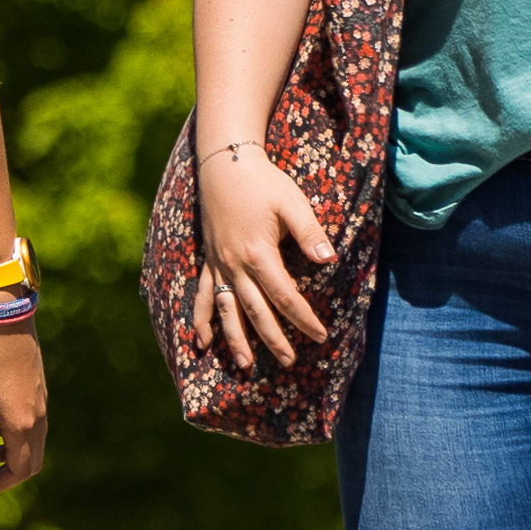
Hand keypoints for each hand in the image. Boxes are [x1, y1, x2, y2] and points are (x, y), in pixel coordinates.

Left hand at [0, 322, 48, 493]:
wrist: (8, 322)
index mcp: (22, 426)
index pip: (17, 471)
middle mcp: (38, 420)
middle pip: (30, 465)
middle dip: (6, 476)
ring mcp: (42, 407)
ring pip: (33, 447)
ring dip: (11, 458)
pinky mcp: (39, 395)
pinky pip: (33, 430)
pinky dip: (16, 441)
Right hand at [182, 135, 335, 371]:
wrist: (224, 163)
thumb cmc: (263, 182)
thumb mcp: (292, 203)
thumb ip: (310, 233)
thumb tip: (329, 260)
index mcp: (258, 253)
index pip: (284, 295)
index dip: (303, 318)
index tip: (320, 335)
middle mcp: (234, 265)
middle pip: (256, 311)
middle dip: (273, 339)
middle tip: (290, 362)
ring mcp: (218, 265)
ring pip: (226, 310)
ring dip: (235, 340)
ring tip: (245, 365)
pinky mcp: (208, 261)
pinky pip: (202, 297)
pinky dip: (201, 320)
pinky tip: (202, 343)